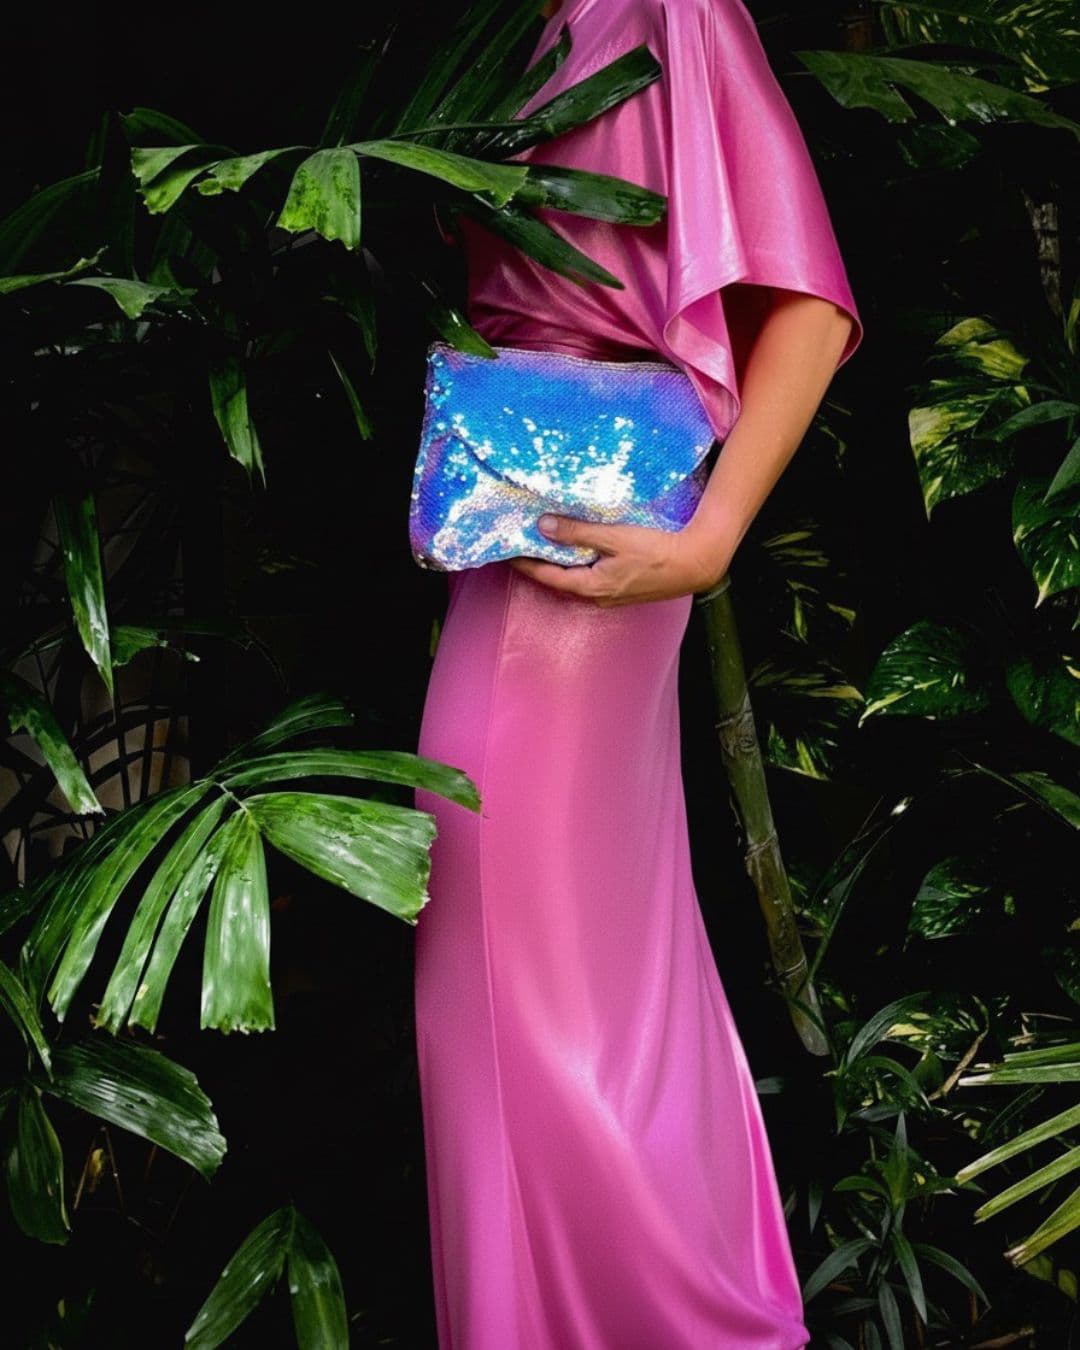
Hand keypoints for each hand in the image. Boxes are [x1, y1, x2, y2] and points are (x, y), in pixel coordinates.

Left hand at [508, 512, 731, 607]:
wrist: (696, 564)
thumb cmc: (657, 551)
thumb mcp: (614, 538)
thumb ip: (578, 533)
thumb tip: (543, 526)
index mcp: (591, 586)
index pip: (548, 576)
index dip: (525, 564)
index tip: (507, 552)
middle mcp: (598, 597)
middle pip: (560, 580)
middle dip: (540, 563)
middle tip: (521, 545)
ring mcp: (612, 596)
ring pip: (576, 579)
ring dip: (560, 563)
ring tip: (544, 545)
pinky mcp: (624, 589)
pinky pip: (592, 577)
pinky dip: (579, 564)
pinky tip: (579, 551)